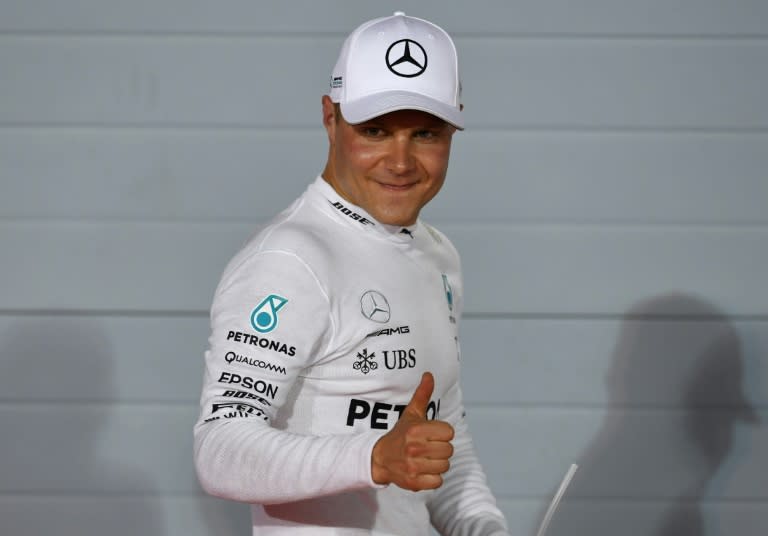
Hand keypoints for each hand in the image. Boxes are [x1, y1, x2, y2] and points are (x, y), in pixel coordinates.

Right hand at [371, 372, 454, 490]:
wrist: (379, 458)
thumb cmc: (400, 435)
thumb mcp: (411, 414)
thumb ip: (422, 395)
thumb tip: (429, 375)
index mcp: (416, 430)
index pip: (449, 432)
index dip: (442, 434)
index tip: (431, 435)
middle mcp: (414, 448)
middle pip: (449, 450)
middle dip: (440, 449)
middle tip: (428, 448)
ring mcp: (413, 466)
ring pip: (445, 466)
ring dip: (438, 464)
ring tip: (425, 459)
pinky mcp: (413, 482)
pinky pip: (438, 481)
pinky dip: (433, 478)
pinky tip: (422, 470)